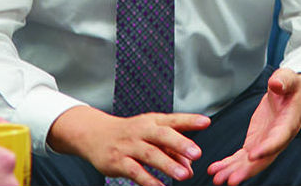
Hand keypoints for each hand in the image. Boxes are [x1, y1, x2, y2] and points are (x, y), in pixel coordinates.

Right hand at [47, 105, 209, 185]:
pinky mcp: (118, 162)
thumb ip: (172, 149)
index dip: (189, 120)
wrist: (95, 134)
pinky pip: (135, 172)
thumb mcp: (151, 134)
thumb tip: (189, 166)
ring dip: (168, 165)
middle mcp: (141, 131)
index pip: (173, 119)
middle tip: (196, 153)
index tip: (205, 122)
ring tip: (184, 175)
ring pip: (150, 154)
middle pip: (162, 135)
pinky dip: (148, 180)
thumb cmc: (130, 134)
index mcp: (152, 121)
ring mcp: (129, 146)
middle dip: (180, 143)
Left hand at [207, 68, 300, 185]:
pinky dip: (230, 164)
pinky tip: (216, 170)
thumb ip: (283, 81)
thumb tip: (276, 84)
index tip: (252, 155)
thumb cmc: (291, 88)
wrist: (292, 96)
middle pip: (264, 158)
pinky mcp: (255, 143)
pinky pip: (242, 157)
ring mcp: (266, 143)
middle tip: (231, 179)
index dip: (267, 148)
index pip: (278, 139)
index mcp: (288, 124)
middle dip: (247, 170)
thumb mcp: (289, 79)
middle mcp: (278, 138)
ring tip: (218, 178)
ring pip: (251, 162)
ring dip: (234, 171)